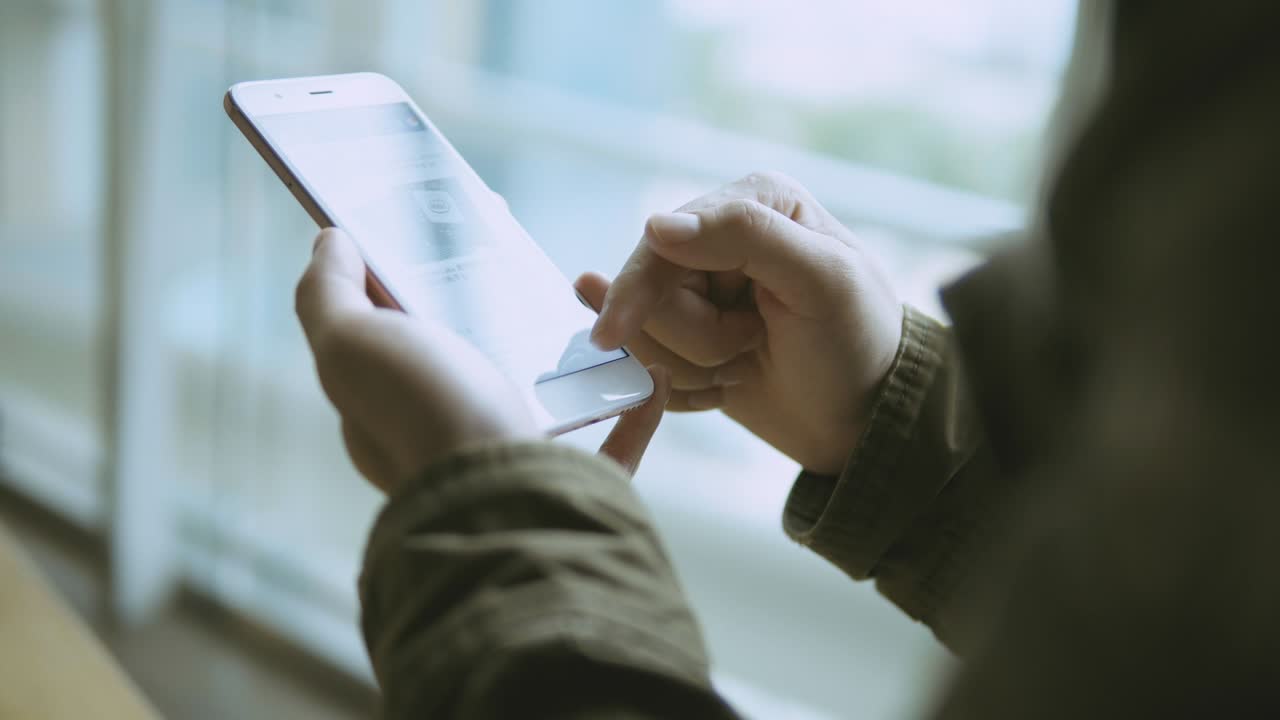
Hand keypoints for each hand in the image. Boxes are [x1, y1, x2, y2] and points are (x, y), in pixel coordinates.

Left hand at [296, 228, 673, 491]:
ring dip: (576, 356)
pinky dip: (636, 407)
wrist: (507, 505)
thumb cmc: (422, 419)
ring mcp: (516, 465)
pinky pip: (616, 441)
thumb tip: (331, 240)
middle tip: (528, 262)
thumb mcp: (351, 346)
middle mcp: (449, 441)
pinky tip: (649, 372)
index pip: (397, 340)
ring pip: (551, 401)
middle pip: (480, 363)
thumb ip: (327, 293)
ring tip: (594, 307)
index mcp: (393, 414)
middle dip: (502, 313)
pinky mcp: (578, 485)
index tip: (447, 236)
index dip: (414, 285)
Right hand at [579, 172, 901, 475]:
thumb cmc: (857, 342)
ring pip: (643, 333)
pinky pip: (645, 363)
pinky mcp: (688, 337)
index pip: (661, 241)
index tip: (617, 334)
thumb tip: (655, 226)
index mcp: (753, 201)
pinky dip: (678, 387)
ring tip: (746, 363)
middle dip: (695, 336)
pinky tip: (722, 384)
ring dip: (692, 366)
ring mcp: (702, 290)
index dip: (642, 290)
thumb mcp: (821, 280)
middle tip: (751, 347)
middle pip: (646, 291)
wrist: (861, 418)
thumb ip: (746, 236)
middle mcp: (720, 237)